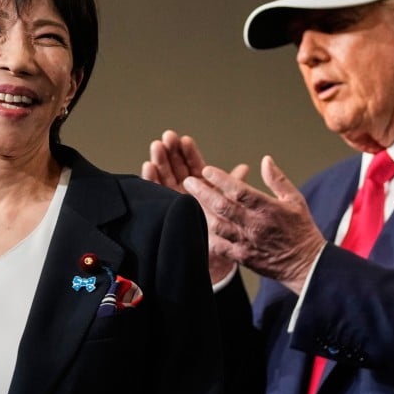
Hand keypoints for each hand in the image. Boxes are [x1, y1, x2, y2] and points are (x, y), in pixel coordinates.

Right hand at [143, 130, 248, 282]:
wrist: (216, 255)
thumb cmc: (225, 227)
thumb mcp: (232, 204)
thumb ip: (233, 186)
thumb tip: (245, 168)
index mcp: (201, 185)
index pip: (193, 164)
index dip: (189, 152)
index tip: (184, 140)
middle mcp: (185, 190)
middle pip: (176, 167)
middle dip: (171, 151)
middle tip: (167, 138)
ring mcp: (173, 199)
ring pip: (164, 177)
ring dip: (160, 161)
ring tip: (157, 147)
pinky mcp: (163, 209)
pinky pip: (156, 192)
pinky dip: (151, 179)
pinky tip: (148, 166)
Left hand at [183, 155, 325, 293]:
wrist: (306, 264)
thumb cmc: (300, 229)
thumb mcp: (295, 199)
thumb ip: (277, 179)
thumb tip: (265, 160)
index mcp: (268, 209)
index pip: (240, 191)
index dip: (221, 179)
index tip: (207, 170)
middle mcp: (255, 225)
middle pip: (223, 206)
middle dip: (202, 192)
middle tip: (188, 181)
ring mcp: (246, 242)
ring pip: (216, 225)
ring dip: (200, 211)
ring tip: (187, 200)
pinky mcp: (241, 257)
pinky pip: (218, 246)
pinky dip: (205, 235)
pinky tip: (195, 225)